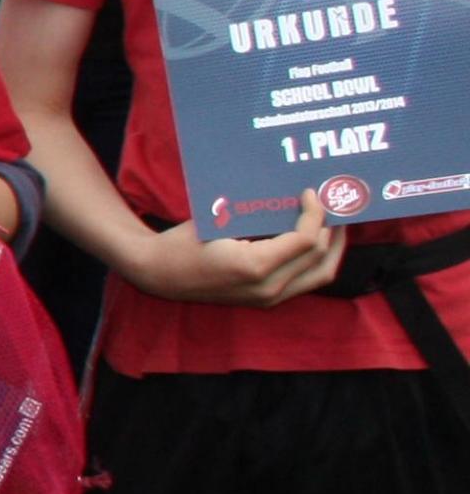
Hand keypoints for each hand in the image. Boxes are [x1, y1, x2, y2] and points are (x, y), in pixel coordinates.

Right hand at [126, 204, 343, 307]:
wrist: (157, 275)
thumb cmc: (181, 243)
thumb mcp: (218, 220)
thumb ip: (257, 215)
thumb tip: (291, 196)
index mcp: (255, 267)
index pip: (306, 239)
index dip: (315, 212)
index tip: (310, 192)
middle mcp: (268, 288)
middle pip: (319, 256)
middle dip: (330, 227)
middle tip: (332, 204)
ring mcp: (268, 298)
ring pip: (320, 274)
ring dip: (332, 247)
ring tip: (335, 224)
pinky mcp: (266, 301)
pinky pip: (306, 281)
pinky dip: (317, 260)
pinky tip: (316, 241)